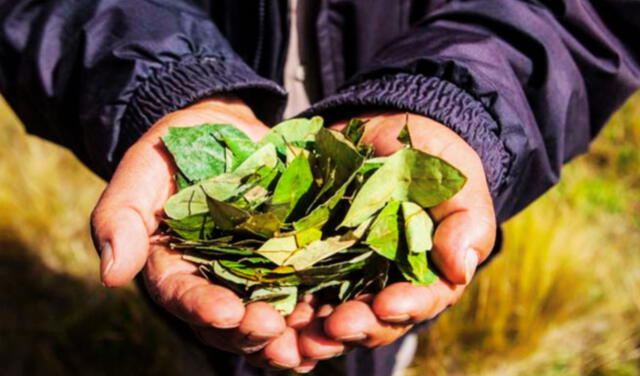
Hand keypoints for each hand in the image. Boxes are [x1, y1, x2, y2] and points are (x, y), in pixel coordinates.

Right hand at [90, 97, 310, 368]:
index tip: (225, 312)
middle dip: (249, 330)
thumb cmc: (176, 148)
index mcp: (173, 265)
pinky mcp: (290, 260)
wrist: (225, 131)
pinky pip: (302, 294)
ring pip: (266, 319)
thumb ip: (121, 216)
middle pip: (227, 321)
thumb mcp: (143, 169)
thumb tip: (111, 275)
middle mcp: (214, 279)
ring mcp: (254, 273)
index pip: (182, 295)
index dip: (202, 307)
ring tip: (307, 343)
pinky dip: (315, 315)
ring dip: (286, 337)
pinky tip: (331, 325)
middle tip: (271, 329)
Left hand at [297, 112, 495, 357]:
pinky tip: (272, 314)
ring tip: (300, 335)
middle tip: (336, 327)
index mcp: (425, 272)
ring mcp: (345, 271)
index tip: (386, 304)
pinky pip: (297, 286)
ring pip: (332, 313)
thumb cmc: (430, 159)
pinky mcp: (311, 254)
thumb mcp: (456, 180)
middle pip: (372, 319)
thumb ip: (465, 222)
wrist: (383, 131)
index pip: (420, 301)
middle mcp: (384, 281)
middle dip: (355, 327)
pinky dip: (286, 304)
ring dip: (317, 330)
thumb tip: (460, 268)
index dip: (405, 308)